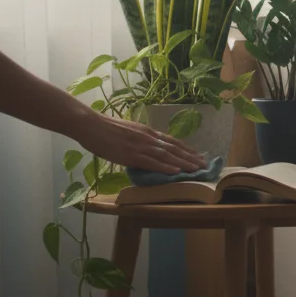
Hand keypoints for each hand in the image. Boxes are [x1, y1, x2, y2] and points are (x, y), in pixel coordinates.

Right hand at [73, 111, 206, 173]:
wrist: (90, 124)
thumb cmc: (104, 128)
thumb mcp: (128, 131)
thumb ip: (140, 139)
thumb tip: (148, 148)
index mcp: (147, 132)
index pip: (172, 141)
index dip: (186, 149)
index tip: (198, 155)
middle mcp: (148, 138)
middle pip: (174, 148)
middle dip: (191, 157)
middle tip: (205, 165)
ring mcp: (140, 146)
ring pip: (167, 155)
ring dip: (183, 163)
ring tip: (197, 169)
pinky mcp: (131, 154)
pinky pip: (152, 162)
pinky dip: (166, 167)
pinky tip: (176, 171)